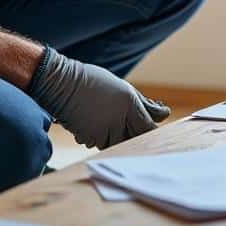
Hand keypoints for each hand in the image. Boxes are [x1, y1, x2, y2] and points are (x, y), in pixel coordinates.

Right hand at [25, 46, 170, 148]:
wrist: (60, 83)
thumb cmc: (93, 82)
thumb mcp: (123, 88)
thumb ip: (145, 104)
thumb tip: (165, 114)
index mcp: (129, 103)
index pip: (148, 128)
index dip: (151, 132)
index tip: (149, 131)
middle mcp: (117, 119)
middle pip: (133, 139)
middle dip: (132, 135)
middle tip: (123, 126)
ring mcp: (102, 130)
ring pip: (116, 143)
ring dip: (114, 137)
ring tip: (103, 119)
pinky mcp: (88, 138)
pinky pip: (98, 144)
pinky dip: (98, 137)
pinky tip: (91, 122)